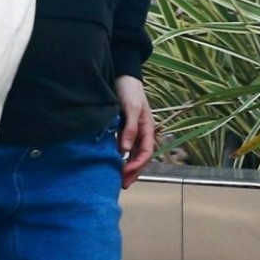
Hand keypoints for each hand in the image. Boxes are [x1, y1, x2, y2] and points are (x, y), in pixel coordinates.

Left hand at [115, 75, 154, 189]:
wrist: (122, 74)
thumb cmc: (129, 89)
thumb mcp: (131, 107)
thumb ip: (130, 128)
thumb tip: (125, 150)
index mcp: (148, 128)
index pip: (146, 153)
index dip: (137, 165)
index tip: (125, 174)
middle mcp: (141, 132)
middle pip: (140, 157)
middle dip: (133, 172)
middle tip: (122, 185)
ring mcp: (132, 130)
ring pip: (132, 153)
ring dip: (127, 166)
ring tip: (117, 178)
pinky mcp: (122, 127)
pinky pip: (123, 146)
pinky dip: (119, 156)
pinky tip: (111, 161)